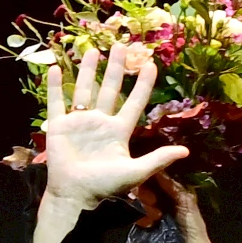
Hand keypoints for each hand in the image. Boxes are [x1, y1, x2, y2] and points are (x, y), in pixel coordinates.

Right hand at [34, 43, 163, 209]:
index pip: (134, 102)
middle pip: (109, 89)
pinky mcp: (58, 126)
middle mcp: (100, 122)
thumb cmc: (105, 186)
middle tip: (120, 46)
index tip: (150, 64)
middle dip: (115, 68)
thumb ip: (158, 159)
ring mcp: (78, 123)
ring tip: (92, 50)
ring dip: (87, 70)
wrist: (75, 196)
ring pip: (84, 90)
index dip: (143, 84)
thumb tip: (186, 151)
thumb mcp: (135, 172)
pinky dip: (55, 86)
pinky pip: (56, 102)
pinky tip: (56, 67)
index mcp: (118, 131)